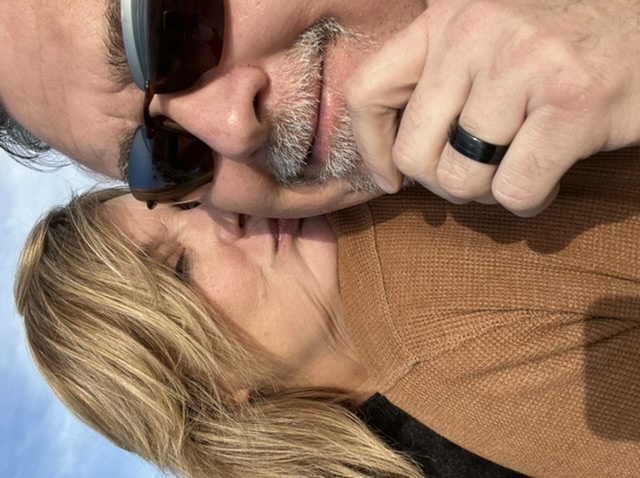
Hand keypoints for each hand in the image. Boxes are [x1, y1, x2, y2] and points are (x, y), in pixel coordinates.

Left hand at [344, 0, 639, 215]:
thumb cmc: (562, 39)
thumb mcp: (486, 38)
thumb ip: (440, 79)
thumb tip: (395, 160)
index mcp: (446, 16)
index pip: (367, 91)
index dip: (372, 149)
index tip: (392, 178)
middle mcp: (476, 33)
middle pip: (414, 153)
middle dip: (443, 181)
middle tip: (477, 173)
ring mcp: (525, 65)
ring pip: (462, 180)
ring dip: (489, 191)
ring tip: (518, 167)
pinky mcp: (575, 103)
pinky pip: (515, 191)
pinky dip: (530, 201)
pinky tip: (550, 177)